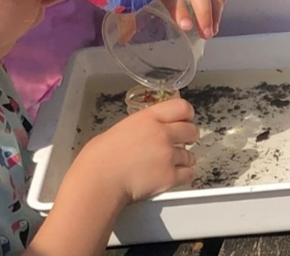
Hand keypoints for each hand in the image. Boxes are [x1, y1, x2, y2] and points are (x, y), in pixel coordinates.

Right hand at [74, 98, 199, 202]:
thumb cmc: (99, 159)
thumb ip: (139, 128)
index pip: (181, 107)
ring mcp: (168, 156)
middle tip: (183, 142)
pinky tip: (174, 176)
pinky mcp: (170, 176)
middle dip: (189, 137)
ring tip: (169, 164)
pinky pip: (188, 174)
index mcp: (148, 119)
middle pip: (191, 130)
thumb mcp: (119, 130)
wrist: (98, 181)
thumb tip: (145, 132)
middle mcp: (162, 134)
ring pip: (190, 155)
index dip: (187, 114)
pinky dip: (184, 176)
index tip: (186, 120)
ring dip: (183, 159)